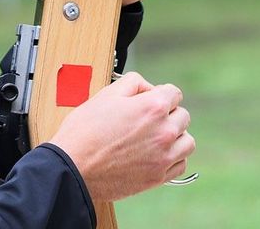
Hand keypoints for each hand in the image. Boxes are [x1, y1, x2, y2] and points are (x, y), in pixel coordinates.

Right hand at [47, 72, 194, 202]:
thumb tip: (148, 88)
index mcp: (153, 107)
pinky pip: (180, 164)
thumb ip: (133, 83)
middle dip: (168, 114)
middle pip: (182, 116)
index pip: (174, 93)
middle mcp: (164, 131)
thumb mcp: (106, 94)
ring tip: (156, 137)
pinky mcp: (157, 176)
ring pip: (187, 141)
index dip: (159, 93)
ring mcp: (163, 156)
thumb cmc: (84, 131)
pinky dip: (173, 158)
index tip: (149, 100)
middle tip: (147, 119)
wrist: (72, 167)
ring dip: (176, 136)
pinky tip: (158, 154)